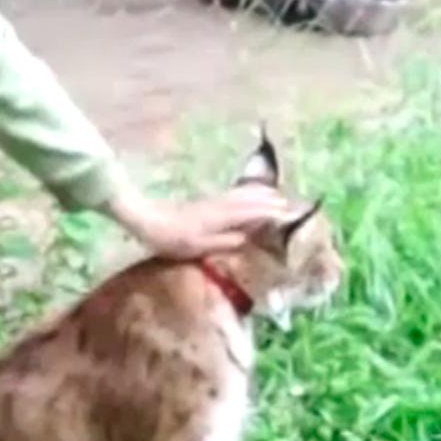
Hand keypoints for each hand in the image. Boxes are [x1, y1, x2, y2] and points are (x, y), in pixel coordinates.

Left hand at [105, 185, 285, 259]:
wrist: (147, 219)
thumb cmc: (171, 239)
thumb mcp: (199, 247)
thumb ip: (225, 242)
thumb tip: (249, 238)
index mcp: (222, 217)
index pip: (255, 212)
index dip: (274, 213)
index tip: (292, 215)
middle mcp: (221, 205)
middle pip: (253, 199)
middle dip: (274, 201)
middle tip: (293, 206)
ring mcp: (214, 201)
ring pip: (244, 194)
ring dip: (263, 195)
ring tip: (279, 198)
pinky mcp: (206, 201)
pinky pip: (235, 194)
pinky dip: (249, 193)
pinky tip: (250, 194)